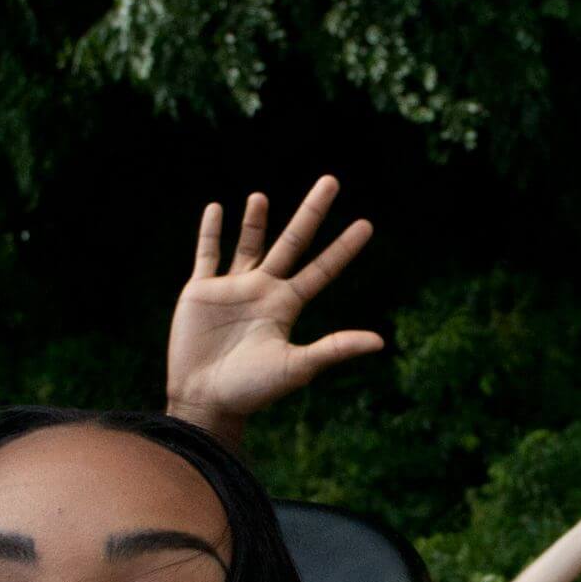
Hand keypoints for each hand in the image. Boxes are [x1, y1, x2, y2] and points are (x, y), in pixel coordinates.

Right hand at [164, 176, 382, 443]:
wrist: (204, 400)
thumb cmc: (251, 390)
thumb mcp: (296, 367)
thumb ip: (334, 349)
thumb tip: (380, 341)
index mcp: (285, 306)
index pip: (322, 269)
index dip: (344, 248)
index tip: (367, 224)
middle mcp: (262, 291)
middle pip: (292, 242)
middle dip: (311, 213)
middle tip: (331, 181)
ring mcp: (231, 289)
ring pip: (248, 245)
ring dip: (255, 221)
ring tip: (261, 197)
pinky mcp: (200, 292)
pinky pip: (206, 255)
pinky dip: (210, 232)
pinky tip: (216, 209)